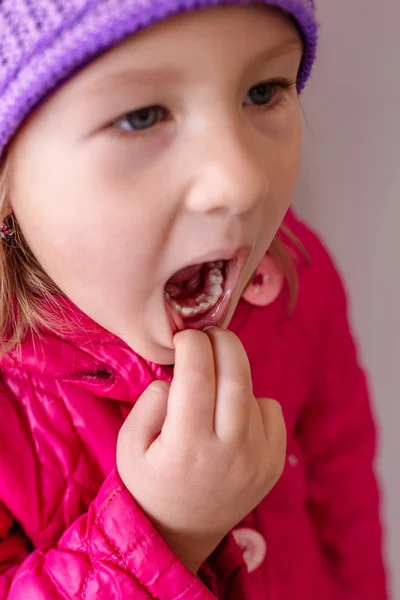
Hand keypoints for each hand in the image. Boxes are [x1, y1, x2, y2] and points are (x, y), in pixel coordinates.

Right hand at [117, 328, 285, 572]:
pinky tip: (231, 415)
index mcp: (187, 445)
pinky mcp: (274, 463)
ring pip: (251, 389)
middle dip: (222, 341)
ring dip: (231, 374)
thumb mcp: (128, 445)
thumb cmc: (149, 481)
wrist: (181, 532)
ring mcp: (258, 458)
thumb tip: (177, 377)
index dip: (192, 343)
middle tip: (208, 335)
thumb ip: (148, 404)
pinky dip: (252, 400)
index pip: (197, 374)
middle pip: (236, 373)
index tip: (183, 337)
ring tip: (211, 388)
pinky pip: (271, 408)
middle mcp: (230, 451)